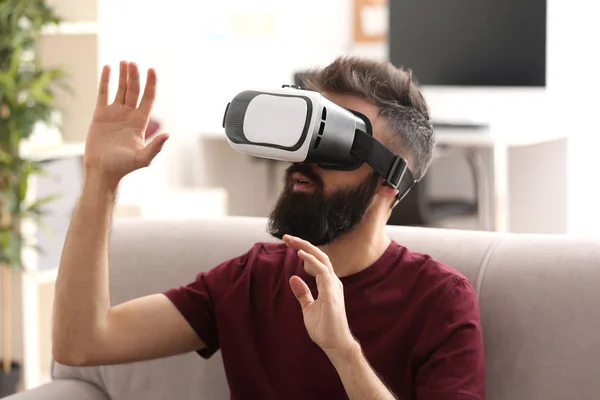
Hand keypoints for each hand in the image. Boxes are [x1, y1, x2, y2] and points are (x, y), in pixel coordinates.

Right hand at [84, 61, 168, 187]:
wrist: (102, 171)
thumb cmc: (122, 167)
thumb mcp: (142, 158)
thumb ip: (155, 147)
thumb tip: (168, 135)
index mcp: (140, 122)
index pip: (148, 98)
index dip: (151, 84)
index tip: (152, 70)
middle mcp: (129, 115)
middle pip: (134, 91)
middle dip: (135, 77)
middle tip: (133, 63)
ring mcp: (115, 114)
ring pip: (120, 90)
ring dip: (123, 76)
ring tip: (124, 62)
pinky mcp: (100, 114)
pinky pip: (104, 94)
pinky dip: (106, 81)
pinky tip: (108, 68)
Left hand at [284, 235, 357, 357]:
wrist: (335, 344)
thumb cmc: (324, 328)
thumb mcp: (308, 308)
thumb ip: (302, 293)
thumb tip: (293, 278)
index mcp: (327, 284)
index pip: (316, 260)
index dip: (303, 249)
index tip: (289, 242)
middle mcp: (332, 281)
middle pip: (319, 255)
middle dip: (303, 243)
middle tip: (286, 236)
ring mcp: (333, 286)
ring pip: (322, 258)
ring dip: (306, 247)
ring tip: (291, 241)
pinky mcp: (331, 293)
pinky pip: (322, 271)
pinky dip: (312, 260)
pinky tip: (300, 254)